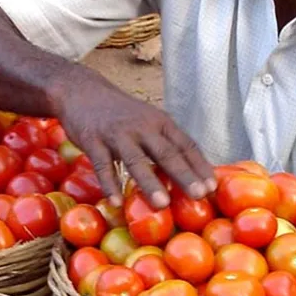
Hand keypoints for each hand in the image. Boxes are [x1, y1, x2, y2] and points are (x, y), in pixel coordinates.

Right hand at [55, 78, 215, 208]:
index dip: (200, 166)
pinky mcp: (93, 140)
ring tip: (162, 204)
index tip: (213, 187)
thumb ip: (164, 144)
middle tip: (200, 196)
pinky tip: (115, 202)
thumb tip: (189, 175)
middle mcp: (142, 126)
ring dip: (150, 182)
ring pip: (136, 160)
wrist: (82, 91)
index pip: (186, 145)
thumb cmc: (120, 114)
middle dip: (184, 175)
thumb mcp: (147, 122)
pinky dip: (109, 184)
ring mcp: (117, 133)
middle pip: (166, 153)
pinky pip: (102, 165)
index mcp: (160, 122)